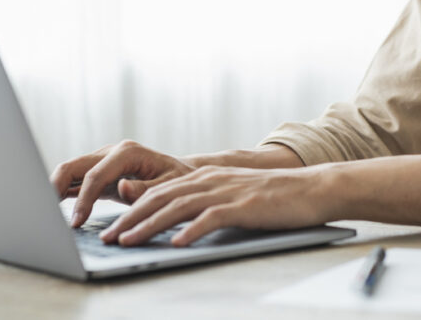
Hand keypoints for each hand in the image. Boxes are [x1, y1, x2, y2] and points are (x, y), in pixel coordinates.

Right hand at [50, 140, 194, 226]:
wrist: (180, 172)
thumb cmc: (178, 179)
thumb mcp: (170, 185)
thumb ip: (146, 188)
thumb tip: (123, 187)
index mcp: (127, 152)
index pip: (95, 175)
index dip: (83, 199)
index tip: (76, 222)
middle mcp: (110, 152)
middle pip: (73, 166)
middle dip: (54, 188)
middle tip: (44, 215)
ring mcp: (102, 160)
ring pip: (68, 172)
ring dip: (53, 190)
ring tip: (43, 215)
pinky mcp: (98, 172)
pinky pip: (75, 181)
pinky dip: (62, 194)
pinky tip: (52, 211)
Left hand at [98, 165, 329, 246]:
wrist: (312, 188)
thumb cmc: (274, 197)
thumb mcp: (233, 195)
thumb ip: (206, 203)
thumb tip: (177, 224)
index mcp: (206, 177)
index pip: (159, 192)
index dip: (132, 210)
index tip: (112, 229)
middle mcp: (211, 180)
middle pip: (161, 197)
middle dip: (131, 219)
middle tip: (108, 238)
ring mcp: (227, 192)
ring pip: (179, 207)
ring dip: (150, 225)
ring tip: (130, 241)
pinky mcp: (245, 206)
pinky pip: (212, 218)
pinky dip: (191, 230)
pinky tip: (177, 244)